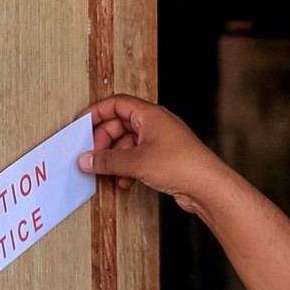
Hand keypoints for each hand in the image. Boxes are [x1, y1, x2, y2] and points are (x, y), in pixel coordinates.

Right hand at [77, 94, 227, 212]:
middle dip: (104, 139)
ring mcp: (162, 142)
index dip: (97, 112)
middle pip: (120, 124)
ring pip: (129, 143)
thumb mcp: (136, 162)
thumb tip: (87, 159)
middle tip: (93, 154)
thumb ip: (107, 160)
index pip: (117, 104)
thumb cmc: (182, 165)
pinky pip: (139, 158)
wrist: (208, 186)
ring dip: (115, 157)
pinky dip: (128, 167)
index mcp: (151, 114)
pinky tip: (123, 181)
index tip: (81, 124)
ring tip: (106, 170)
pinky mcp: (166, 159)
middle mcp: (157, 124)